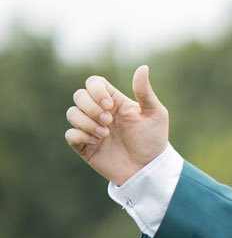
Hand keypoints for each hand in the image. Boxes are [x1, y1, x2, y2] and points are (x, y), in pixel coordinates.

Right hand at [64, 65, 169, 183]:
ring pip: (72, 113)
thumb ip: (145, 92)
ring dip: (86, 122)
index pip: (93, 83)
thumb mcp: (155, 114)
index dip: (96, 90)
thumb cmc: (154, 141)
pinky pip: (70, 134)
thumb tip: (143, 67)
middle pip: (79, 95)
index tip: (110, 105)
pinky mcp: (85, 146)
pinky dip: (80, 135)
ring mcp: (91, 129)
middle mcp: (99, 112)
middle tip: (109, 121)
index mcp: (114, 101)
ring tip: (105, 134)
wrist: (149, 170)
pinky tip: (97, 142)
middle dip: (91, 107)